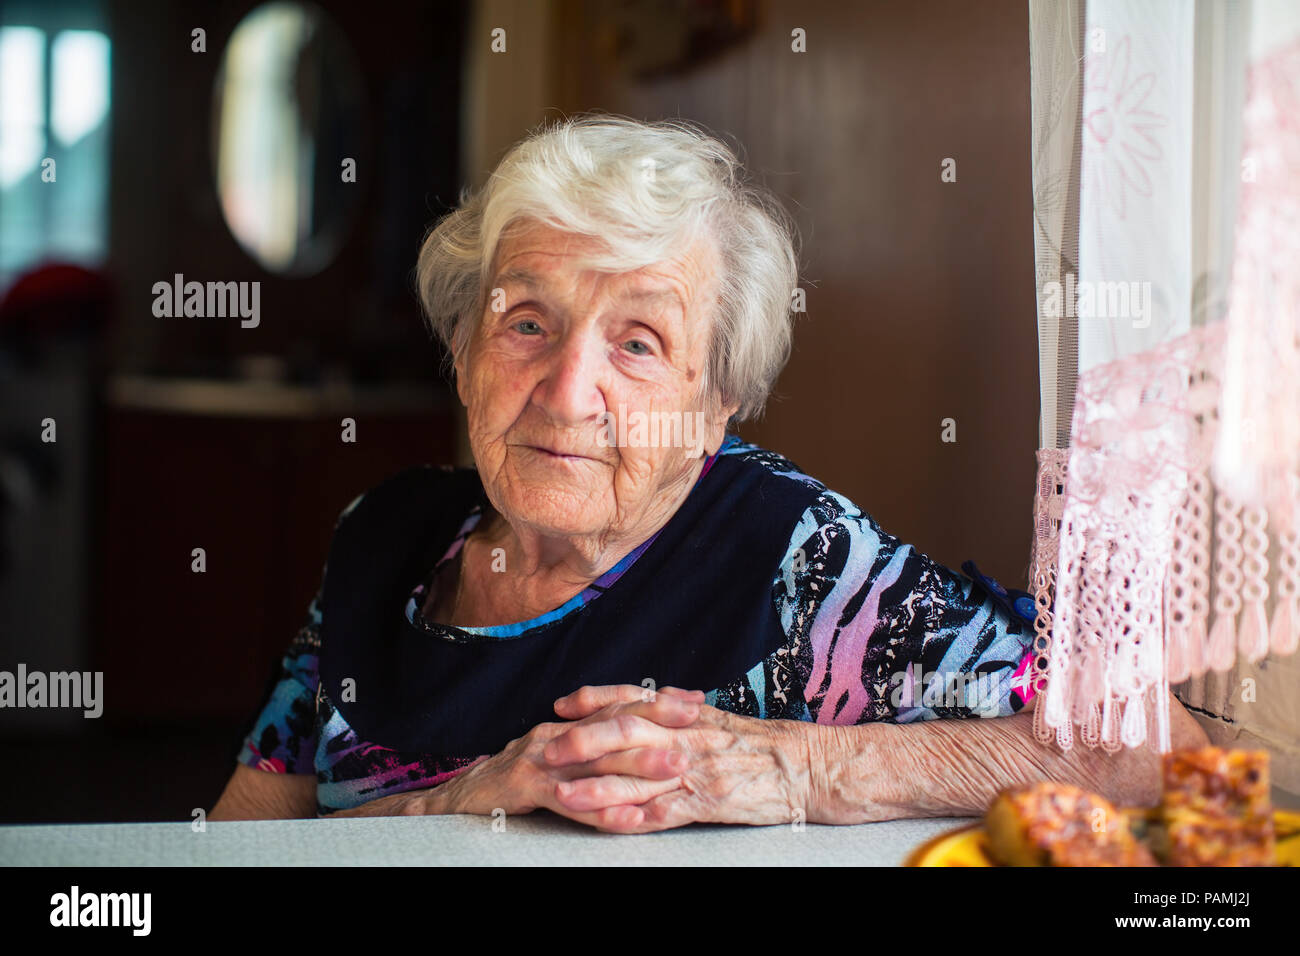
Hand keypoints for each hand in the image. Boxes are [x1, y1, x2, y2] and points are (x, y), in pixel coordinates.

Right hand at [413, 685, 705, 829]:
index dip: (659, 702)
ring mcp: (541, 761)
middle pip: (613, 724)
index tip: (699, 700)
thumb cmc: (514, 781)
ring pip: (596, 762)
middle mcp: (557, 734)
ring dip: (639, 766)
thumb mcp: (555, 756)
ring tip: (676, 770)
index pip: (619, 705)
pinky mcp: (526, 790)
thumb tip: (638, 742)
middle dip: (659, 722)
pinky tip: (628, 819)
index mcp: (567, 725)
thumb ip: (590, 747)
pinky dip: (600, 811)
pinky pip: (569, 801)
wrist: (458, 798)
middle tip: (699, 722)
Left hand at [547, 684, 814, 832]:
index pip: (631, 698)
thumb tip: (645, 705)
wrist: (807, 765)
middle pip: (625, 732)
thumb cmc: (762, 745)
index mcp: (686, 714)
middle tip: (548, 748)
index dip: (593, 699)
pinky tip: (609, 825)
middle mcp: (685, 736)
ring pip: (637, 776)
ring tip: (561, 794)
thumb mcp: (717, 720)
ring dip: (595, 786)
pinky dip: (635, 818)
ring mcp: (695, 771)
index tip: (561, 703)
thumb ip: (679, 714)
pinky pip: (665, 812)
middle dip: (582, 741)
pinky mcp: (708, 803)